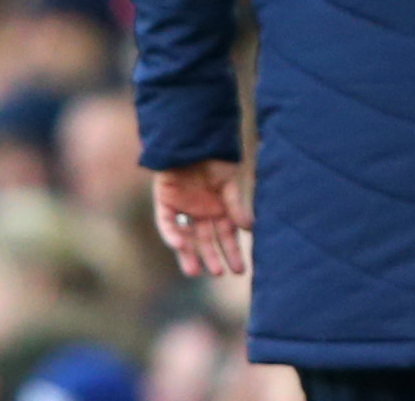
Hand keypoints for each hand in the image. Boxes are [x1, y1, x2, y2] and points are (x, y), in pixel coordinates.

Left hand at [153, 160, 251, 277]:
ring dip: (189, 254)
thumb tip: (249, 228)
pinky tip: (179, 245)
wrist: (193, 141)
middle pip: (206, 240)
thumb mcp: (230, 183)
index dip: (232, 252)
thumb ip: (235, 205)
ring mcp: (183, 209)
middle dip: (212, 257)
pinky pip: (167, 223)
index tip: (240, 269)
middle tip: (219, 273)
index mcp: (220, 208)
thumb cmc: (216, 159)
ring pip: (186, 238)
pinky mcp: (165, 203)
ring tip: (195, 272)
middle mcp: (201, 212)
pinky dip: (172, 234)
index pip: (226, 236)